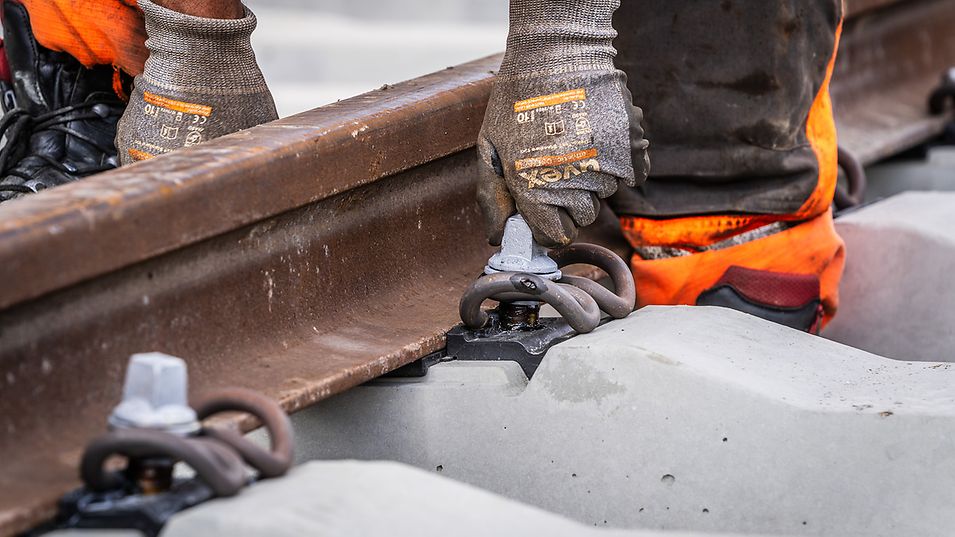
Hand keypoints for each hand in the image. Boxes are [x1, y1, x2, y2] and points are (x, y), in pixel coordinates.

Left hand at [477, 70, 648, 247]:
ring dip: (592, 175)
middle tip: (558, 164)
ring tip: (574, 141)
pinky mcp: (630, 148)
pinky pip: (631, 174)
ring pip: (605, 192)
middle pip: (583, 216)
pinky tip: (597, 137)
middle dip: (570, 198)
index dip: (548, 223)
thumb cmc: (517, 101)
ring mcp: (606, 166)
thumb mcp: (490, 149)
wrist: (556, 55)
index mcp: (534, 189)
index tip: (545, 206)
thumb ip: (492, 197)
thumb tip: (498, 236)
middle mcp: (573, 183)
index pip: (555, 235)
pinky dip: (618, 162)